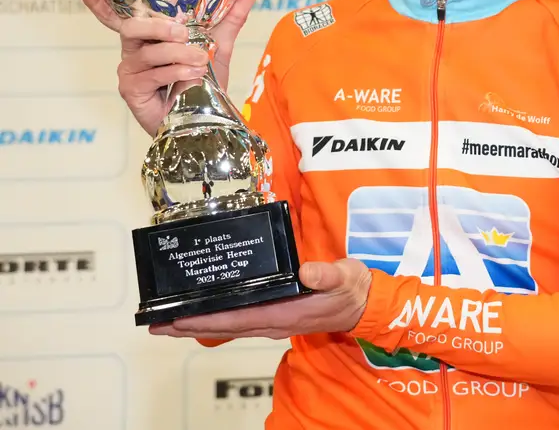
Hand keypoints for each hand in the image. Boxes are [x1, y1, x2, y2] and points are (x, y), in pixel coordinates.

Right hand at [80, 0, 259, 136]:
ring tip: (201, 61)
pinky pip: (152, 74)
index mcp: (149, 35)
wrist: (207, 118)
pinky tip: (193, 76)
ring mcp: (130, 71)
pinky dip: (176, 72)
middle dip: (159, 27)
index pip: (119, 13)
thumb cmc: (203, 82)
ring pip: (148, 52)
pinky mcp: (131, 90)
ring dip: (179, 54)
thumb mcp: (218, 45)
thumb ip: (230, 17)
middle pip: (132, 27)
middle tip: (184, 32)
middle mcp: (134, 50)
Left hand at [150, 259, 372, 339]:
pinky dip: (217, 316)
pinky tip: (207, 310)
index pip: (237, 318)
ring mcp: (274, 320)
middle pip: (224, 326)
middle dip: (189, 325)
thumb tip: (306, 270)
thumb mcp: (345, 277)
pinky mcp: (276, 314)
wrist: (364, 304)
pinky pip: (239, 319)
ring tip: (170, 320)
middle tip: (156, 323)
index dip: (205, 319)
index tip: (177, 318)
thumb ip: (327, 274)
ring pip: (228, 325)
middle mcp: (273, 321)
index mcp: (285, 312)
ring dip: (198, 323)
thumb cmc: (352, 289)